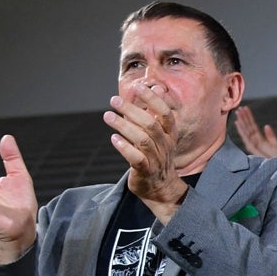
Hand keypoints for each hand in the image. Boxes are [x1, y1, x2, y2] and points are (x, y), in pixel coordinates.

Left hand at [104, 84, 186, 209]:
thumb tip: (156, 87)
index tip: (138, 87)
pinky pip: (136, 158)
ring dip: (124, 126)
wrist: (161, 188)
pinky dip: (125, 148)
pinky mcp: (145, 171)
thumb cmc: (157, 156)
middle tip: (115, 100)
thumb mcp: (160, 134)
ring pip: (142, 140)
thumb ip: (155, 112)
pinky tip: (114, 139)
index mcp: (169, 134)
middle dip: (132, 110)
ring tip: (108, 116)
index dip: (153, 99)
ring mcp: (156, 159)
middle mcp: (165, 145)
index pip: (165, 113)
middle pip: (150, 124)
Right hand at [234, 106, 276, 157]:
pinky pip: (246, 138)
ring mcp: (253, 146)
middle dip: (243, 118)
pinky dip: (241, 131)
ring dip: (242, 122)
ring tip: (238, 112)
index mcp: (260, 141)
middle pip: (248, 128)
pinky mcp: (253, 149)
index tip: (245, 108)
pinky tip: (238, 123)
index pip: (253, 127)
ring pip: (245, 131)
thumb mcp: (275, 146)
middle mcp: (254, 143)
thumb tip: (266, 125)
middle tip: (239, 107)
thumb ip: (271, 136)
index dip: (249, 118)